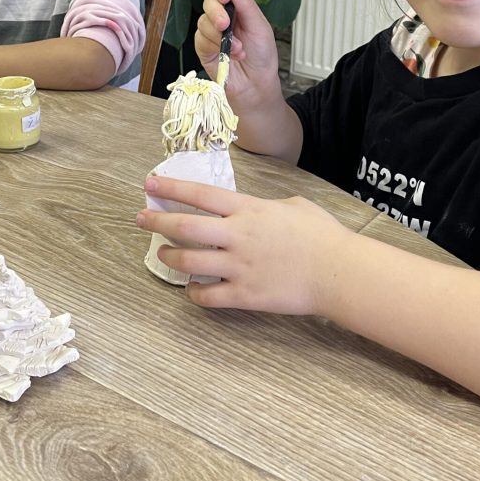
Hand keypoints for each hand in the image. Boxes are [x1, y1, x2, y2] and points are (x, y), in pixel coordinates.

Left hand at [137, 174, 351, 313]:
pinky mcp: (244, 295)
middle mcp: (237, 235)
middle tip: (141, 220)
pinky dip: (193, 293)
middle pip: (185, 227)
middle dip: (157, 222)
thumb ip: (265, 207)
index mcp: (249, 209)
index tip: (150, 184)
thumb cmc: (322, 234)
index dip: (172, 188)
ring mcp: (238, 266)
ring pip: (189, 262)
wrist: (338, 272)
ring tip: (164, 253)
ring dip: (170, 257)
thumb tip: (253, 212)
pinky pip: (207, 296)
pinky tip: (192, 289)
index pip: (200, 195)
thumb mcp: (293, 205)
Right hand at [195, 0, 279, 103]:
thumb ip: (247, 5)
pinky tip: (229, 55)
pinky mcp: (203, 47)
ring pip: (203, 21)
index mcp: (237, 7)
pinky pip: (200, 39)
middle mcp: (223, 16)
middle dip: (217, 12)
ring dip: (221, 36)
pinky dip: (214, 46)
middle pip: (209, 2)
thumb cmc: (262, 56)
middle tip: (226, 24)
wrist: (256, 84)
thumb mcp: (260, 27)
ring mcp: (211, 32)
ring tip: (238, 49)